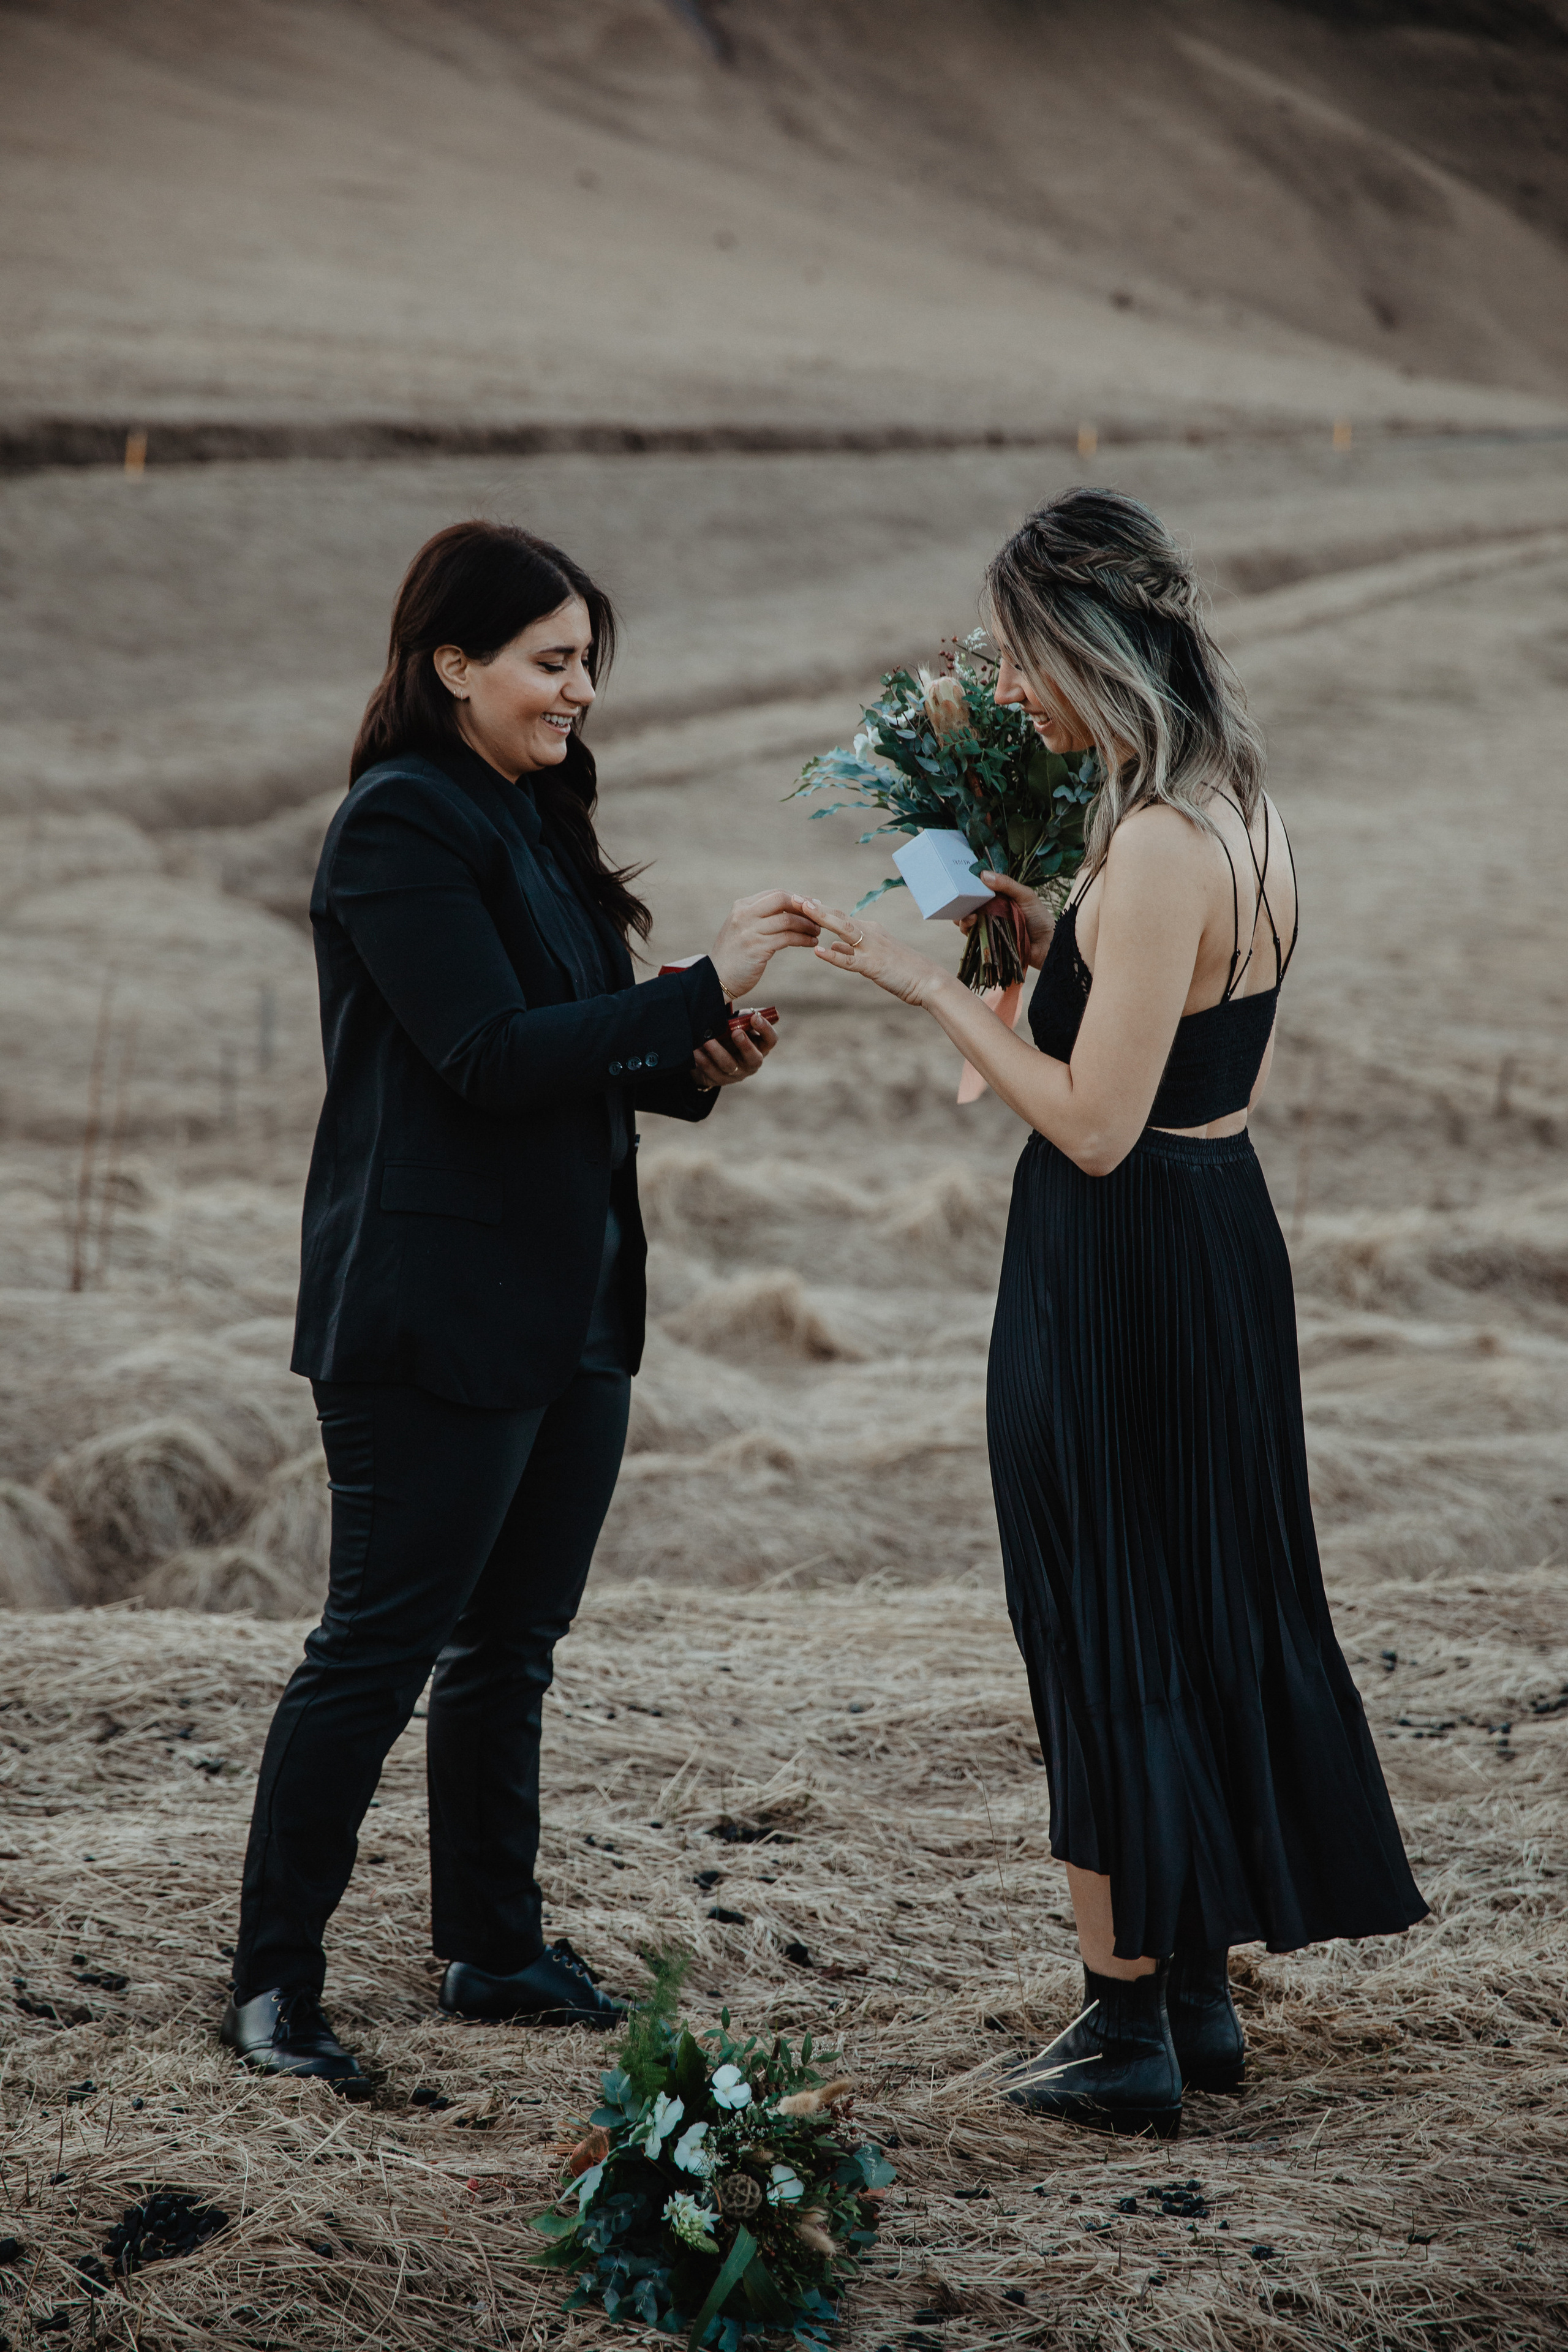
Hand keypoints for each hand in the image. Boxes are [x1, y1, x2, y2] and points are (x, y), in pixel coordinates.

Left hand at [692, 1014, 778, 1091]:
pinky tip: (695, 1051)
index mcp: (760, 1045)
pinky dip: (703, 1061)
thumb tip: (746, 992)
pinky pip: (712, 1072)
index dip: (765, 1029)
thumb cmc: (728, 1032)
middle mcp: (752, 1061)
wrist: (711, 1055)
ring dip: (718, 1052)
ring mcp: (737, 1073)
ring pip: (730, 1065)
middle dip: (745, 1045)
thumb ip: (743, 1015)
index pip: (771, 1039)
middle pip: (755, 1057)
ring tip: (707, 1041)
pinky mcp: (720, 1079)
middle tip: (736, 1032)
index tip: (755, 1016)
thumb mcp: (737, 1023)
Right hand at [709, 890, 820, 999]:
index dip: (797, 899)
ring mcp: (750, 931)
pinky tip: (810, 943)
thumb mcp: (743, 929)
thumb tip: (792, 907)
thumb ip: (761, 917)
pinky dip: (803, 939)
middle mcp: (744, 915)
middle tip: (818, 917)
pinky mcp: (757, 948)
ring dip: (807, 925)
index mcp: (742, 906)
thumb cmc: (735, 955)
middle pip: (781, 899)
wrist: (715, 979)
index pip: (775, 894)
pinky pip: (787, 938)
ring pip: (787, 920)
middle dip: (803, 907)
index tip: (812, 906)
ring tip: (817, 932)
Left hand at [795, 898, 949, 1007]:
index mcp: (869, 931)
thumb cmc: (902, 970)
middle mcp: (870, 934)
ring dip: (822, 918)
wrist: (927, 981)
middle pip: (838, 917)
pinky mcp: (874, 966)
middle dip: (815, 907)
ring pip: (843, 930)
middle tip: (794, 897)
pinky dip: (833, 956)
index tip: (800, 901)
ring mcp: (872, 949)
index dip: (819, 909)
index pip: (840, 917)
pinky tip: (818, 952)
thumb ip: (851, 950)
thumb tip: (832, 945)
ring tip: (803, 909)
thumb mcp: (874, 956)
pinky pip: (850, 961)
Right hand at [956, 871, 1054, 969]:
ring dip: (963, 919)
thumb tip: (983, 875)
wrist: (1048, 944)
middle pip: (969, 908)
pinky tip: (972, 927)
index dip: (969, 889)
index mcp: (999, 900)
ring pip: (968, 924)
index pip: (979, 893)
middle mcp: (991, 914)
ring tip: (969, 918)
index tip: (961, 885)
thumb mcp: (1025, 895)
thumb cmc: (1039, 917)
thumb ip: (1007, 884)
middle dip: (961, 906)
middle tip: (961, 903)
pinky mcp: (989, 944)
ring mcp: (989, 929)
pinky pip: (974, 938)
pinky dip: (969, 933)